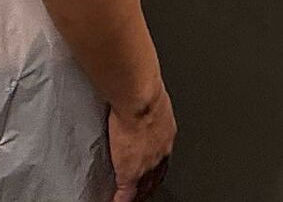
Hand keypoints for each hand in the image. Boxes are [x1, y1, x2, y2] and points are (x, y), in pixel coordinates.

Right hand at [109, 87, 175, 201]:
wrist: (138, 98)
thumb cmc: (144, 91)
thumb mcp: (152, 100)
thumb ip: (147, 107)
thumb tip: (139, 100)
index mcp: (166, 132)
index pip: (162, 155)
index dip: (156, 165)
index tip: (151, 170)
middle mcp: (161, 151)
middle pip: (156, 175)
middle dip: (150, 183)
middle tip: (144, 189)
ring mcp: (147, 164)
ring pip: (144, 187)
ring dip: (138, 193)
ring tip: (130, 197)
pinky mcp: (131, 173)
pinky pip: (126, 195)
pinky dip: (120, 200)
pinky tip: (116, 201)